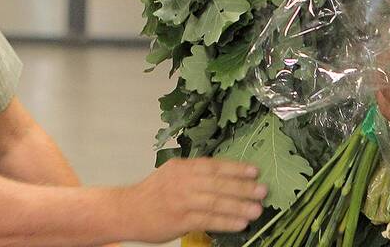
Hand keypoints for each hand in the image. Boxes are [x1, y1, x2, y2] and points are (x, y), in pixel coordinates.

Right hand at [120, 158, 265, 242]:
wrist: (126, 210)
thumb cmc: (152, 194)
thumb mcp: (171, 174)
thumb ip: (194, 174)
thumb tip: (224, 176)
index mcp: (182, 167)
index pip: (213, 166)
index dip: (235, 168)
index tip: (254, 171)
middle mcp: (182, 181)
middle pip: (218, 183)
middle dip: (243, 186)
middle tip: (263, 190)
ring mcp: (181, 200)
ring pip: (215, 201)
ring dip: (239, 205)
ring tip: (257, 209)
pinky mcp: (179, 219)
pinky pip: (208, 220)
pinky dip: (226, 221)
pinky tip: (241, 223)